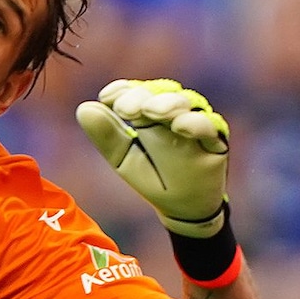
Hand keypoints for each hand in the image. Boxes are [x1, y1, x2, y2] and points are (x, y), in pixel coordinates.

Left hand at [75, 78, 228, 236]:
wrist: (182, 208)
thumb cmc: (152, 177)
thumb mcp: (123, 158)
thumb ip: (106, 134)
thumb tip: (84, 107)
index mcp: (149, 112)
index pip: (137, 91)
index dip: (123, 90)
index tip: (106, 98)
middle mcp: (173, 112)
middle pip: (159, 92)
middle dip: (141, 96)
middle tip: (125, 110)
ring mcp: (195, 123)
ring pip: (185, 103)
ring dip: (168, 104)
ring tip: (151, 111)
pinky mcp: (215, 141)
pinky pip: (210, 126)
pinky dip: (196, 123)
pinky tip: (180, 126)